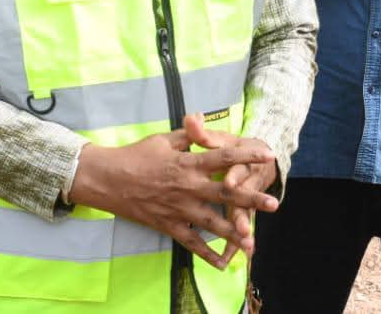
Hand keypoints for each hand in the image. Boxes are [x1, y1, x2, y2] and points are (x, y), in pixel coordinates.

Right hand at [68, 128, 277, 269]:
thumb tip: (203, 117)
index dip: (247, 155)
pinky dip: (206, 254)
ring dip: (234, 232)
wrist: (107, 179)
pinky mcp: (168, 226)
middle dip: (250, 200)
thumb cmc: (136, 155)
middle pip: (225, 194)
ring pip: (212, 223)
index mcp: (188, 164)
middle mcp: (187, 188)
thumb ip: (189, 134)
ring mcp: (178, 209)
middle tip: (273, 204)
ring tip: (254, 240)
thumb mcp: (164, 139)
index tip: (268, 155)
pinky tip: (223, 264)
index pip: (223, 157)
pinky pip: (190, 243)